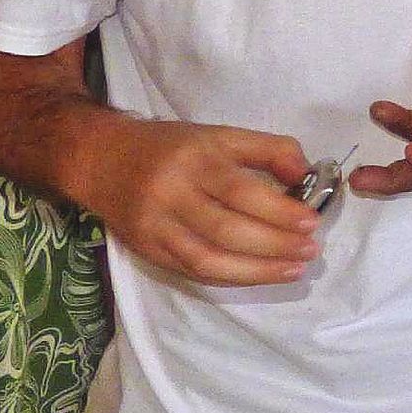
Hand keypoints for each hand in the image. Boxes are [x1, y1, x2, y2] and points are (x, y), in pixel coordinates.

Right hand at [79, 119, 320, 285]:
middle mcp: (172, 195)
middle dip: (274, 245)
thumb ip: (267, 149)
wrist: (101, 160)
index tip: (311, 222)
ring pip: (208, 259)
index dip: (278, 211)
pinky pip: (193, 272)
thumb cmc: (171, 147)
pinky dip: (231, 277)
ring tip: (293, 270)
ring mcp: (156, 227)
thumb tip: (307, 173)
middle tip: (309, 251)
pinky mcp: (148, 251)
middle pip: (226, 230)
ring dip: (257, 271)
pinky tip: (260, 275)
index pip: (240, 191)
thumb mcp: (219, 135)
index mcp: (194, 160)